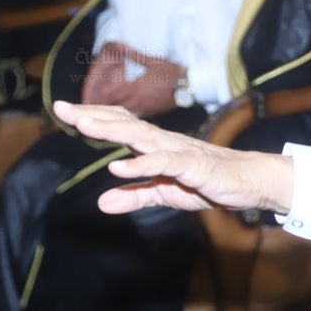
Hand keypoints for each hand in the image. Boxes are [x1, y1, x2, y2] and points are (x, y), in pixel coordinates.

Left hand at [52, 101, 293, 214]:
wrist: (248, 182)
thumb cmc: (208, 182)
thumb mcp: (165, 193)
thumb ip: (135, 195)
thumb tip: (102, 202)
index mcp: (157, 145)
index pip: (122, 124)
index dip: (95, 117)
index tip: (64, 111)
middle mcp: (165, 141)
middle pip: (125, 124)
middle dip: (93, 116)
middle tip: (61, 108)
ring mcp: (179, 151)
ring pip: (141, 136)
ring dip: (112, 130)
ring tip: (84, 126)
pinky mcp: (193, 166)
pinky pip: (164, 163)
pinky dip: (141, 164)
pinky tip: (119, 167)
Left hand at [81, 42, 180, 118]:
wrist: (190, 86)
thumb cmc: (172, 72)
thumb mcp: (152, 61)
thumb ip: (133, 55)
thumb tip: (119, 45)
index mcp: (134, 87)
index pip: (109, 93)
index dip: (95, 95)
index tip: (84, 97)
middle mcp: (136, 101)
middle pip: (110, 106)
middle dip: (96, 108)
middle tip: (81, 111)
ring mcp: (143, 109)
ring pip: (119, 114)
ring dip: (107, 114)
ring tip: (94, 117)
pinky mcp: (150, 114)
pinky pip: (131, 118)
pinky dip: (122, 118)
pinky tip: (116, 120)